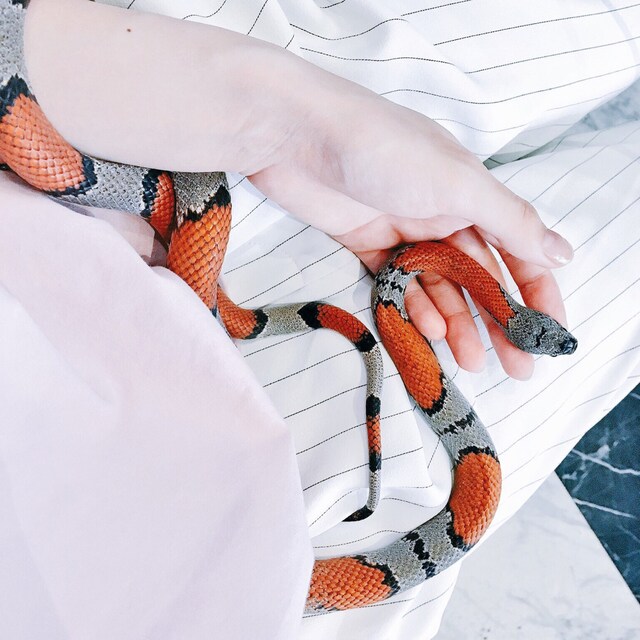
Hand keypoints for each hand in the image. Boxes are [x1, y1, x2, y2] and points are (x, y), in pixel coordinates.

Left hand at [249, 90, 572, 379]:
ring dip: (458, 323)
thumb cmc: (383, 147)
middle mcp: (442, 213)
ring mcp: (403, 231)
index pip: (517, 249)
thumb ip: (510, 220)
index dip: (536, 292)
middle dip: (499, 320)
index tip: (549, 332)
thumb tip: (563, 252)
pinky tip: (430, 331)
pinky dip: (415, 308)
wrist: (298, 136)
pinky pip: (398, 284)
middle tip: (516, 366)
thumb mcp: (458, 182)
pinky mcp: (367, 244)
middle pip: (479, 277)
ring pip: (439, 287)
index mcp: (472, 195)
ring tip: (472, 361)